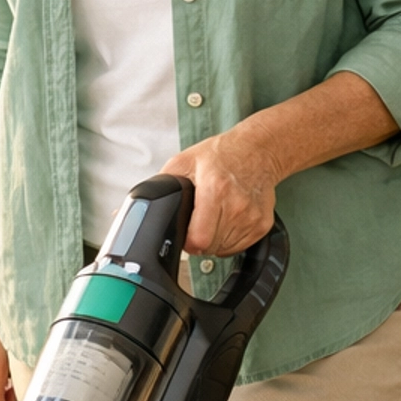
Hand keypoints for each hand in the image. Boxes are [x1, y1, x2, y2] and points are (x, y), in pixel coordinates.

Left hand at [160, 124, 277, 256]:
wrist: (257, 150)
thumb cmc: (220, 155)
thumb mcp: (182, 162)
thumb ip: (160, 187)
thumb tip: (138, 209)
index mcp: (215, 189)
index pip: (199, 239)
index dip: (187, 241)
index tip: (185, 232)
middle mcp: (237, 205)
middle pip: (209, 246)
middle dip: (199, 238)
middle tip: (199, 218)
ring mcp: (252, 217)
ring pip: (223, 249)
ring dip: (214, 239)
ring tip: (215, 215)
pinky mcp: (262, 224)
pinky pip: (239, 247)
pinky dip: (229, 239)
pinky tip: (228, 218)